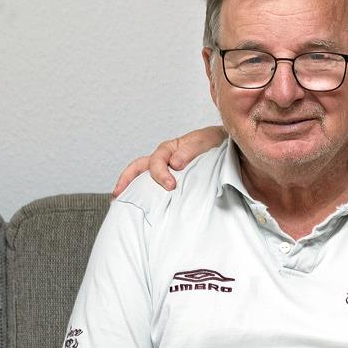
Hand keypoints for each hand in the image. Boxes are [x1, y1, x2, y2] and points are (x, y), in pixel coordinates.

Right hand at [112, 125, 227, 197]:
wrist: (227, 147)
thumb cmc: (214, 143)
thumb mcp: (205, 142)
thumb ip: (190, 151)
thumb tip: (174, 163)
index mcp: (170, 149)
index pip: (157, 161)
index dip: (161, 174)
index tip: (171, 186)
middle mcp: (163, 159)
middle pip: (138, 167)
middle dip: (126, 180)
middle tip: (120, 195)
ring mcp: (165, 170)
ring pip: (141, 176)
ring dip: (129, 187)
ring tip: (119, 202)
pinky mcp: (171, 181)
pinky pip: (153, 186)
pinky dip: (143, 194)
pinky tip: (140, 205)